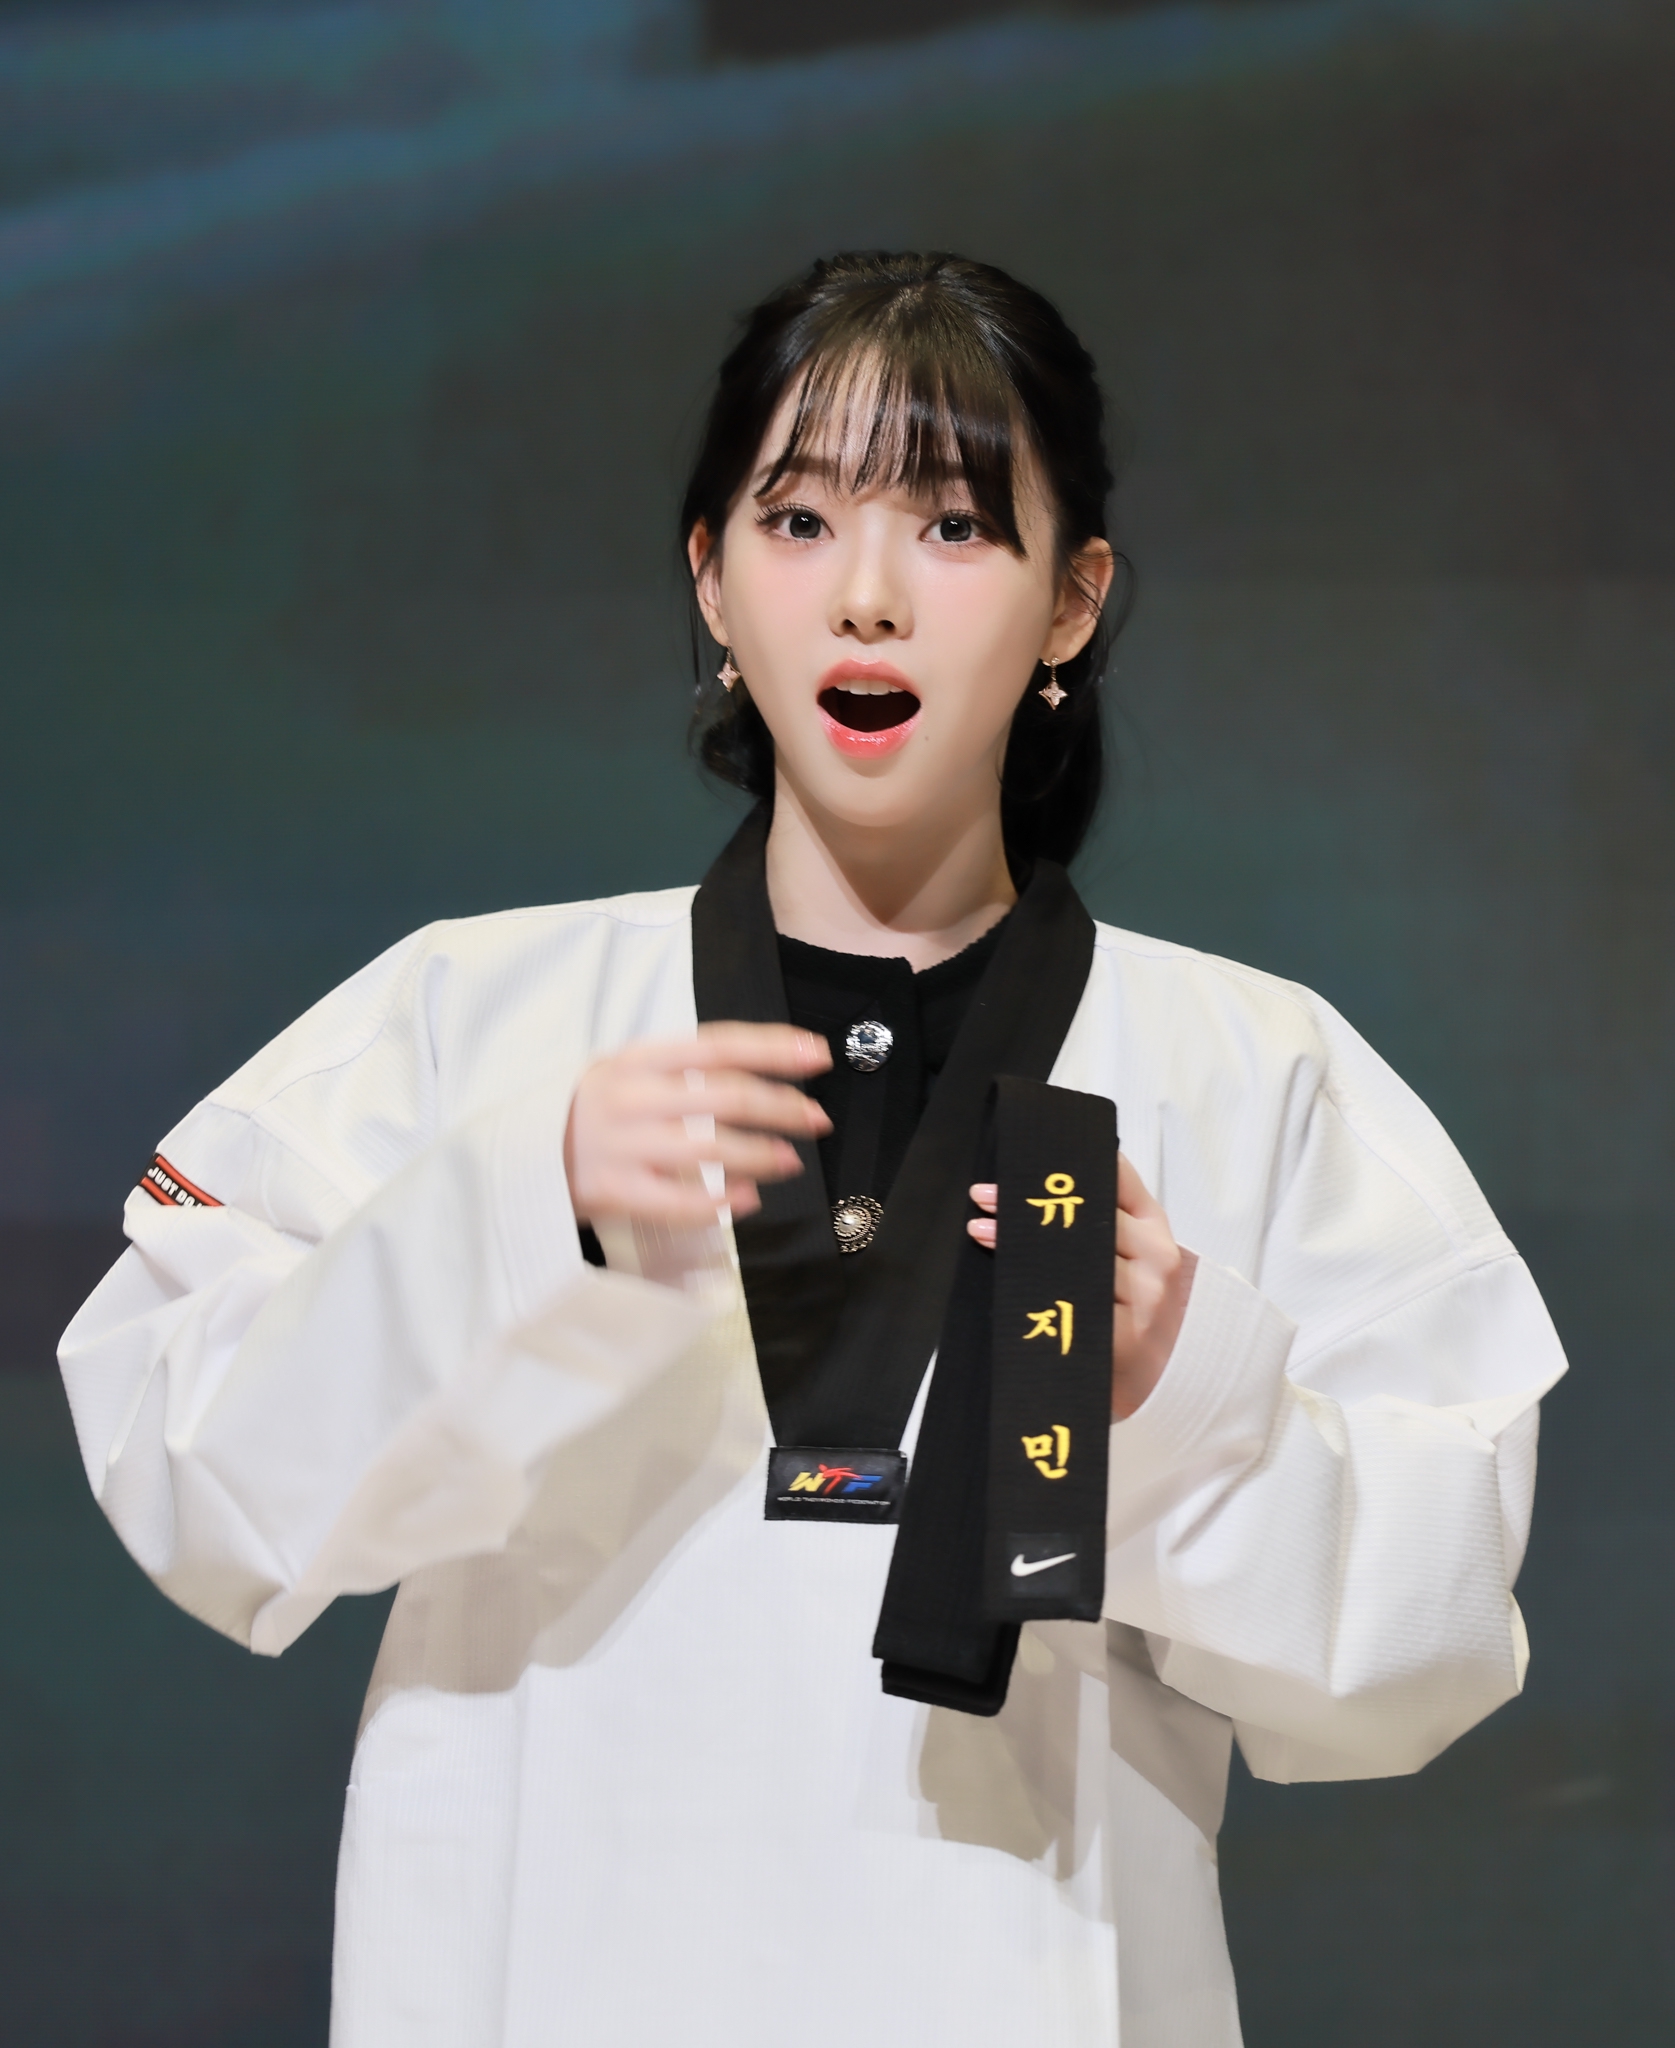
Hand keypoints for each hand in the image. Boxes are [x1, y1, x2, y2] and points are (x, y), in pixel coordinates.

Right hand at [564, 1022, 831, 1228]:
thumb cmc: (595, 1111)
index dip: (773, 1048)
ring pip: (708, 1147)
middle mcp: (632, 1095)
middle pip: (724, 1096)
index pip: (719, 1045)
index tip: (818, 1055)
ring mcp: (621, 1144)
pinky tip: (748, 1200)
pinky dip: (718, 1201)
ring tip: (791, 1161)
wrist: (521, 1156)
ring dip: (760, 1155)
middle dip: (781, 1107)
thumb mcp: (631, 1074)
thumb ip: (687, 1071)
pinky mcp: (613, 1191)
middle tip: (818, 1119)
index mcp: (640, 1057)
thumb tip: (767, 1076)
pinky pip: (676, 1201)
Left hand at [966, 1153, 1196, 1419]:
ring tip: (980, 1230)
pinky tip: (1005, 1278)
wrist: (1169, 1380)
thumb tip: (1046, 1179)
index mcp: (1156, 1229)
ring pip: (1073, 1259)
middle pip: (1086, 1218)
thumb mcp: (1134, 1257)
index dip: (1067, 1168)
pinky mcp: (1123, 1338)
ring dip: (1020, 1243)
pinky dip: (1032, 1288)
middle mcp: (1156, 1259)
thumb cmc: (1138, 1309)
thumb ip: (1104, 1218)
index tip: (1024, 1162)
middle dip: (1029, 1206)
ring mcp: (1143, 1300)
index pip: (1115, 1180)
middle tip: (984, 1196)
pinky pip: (1070, 1303)